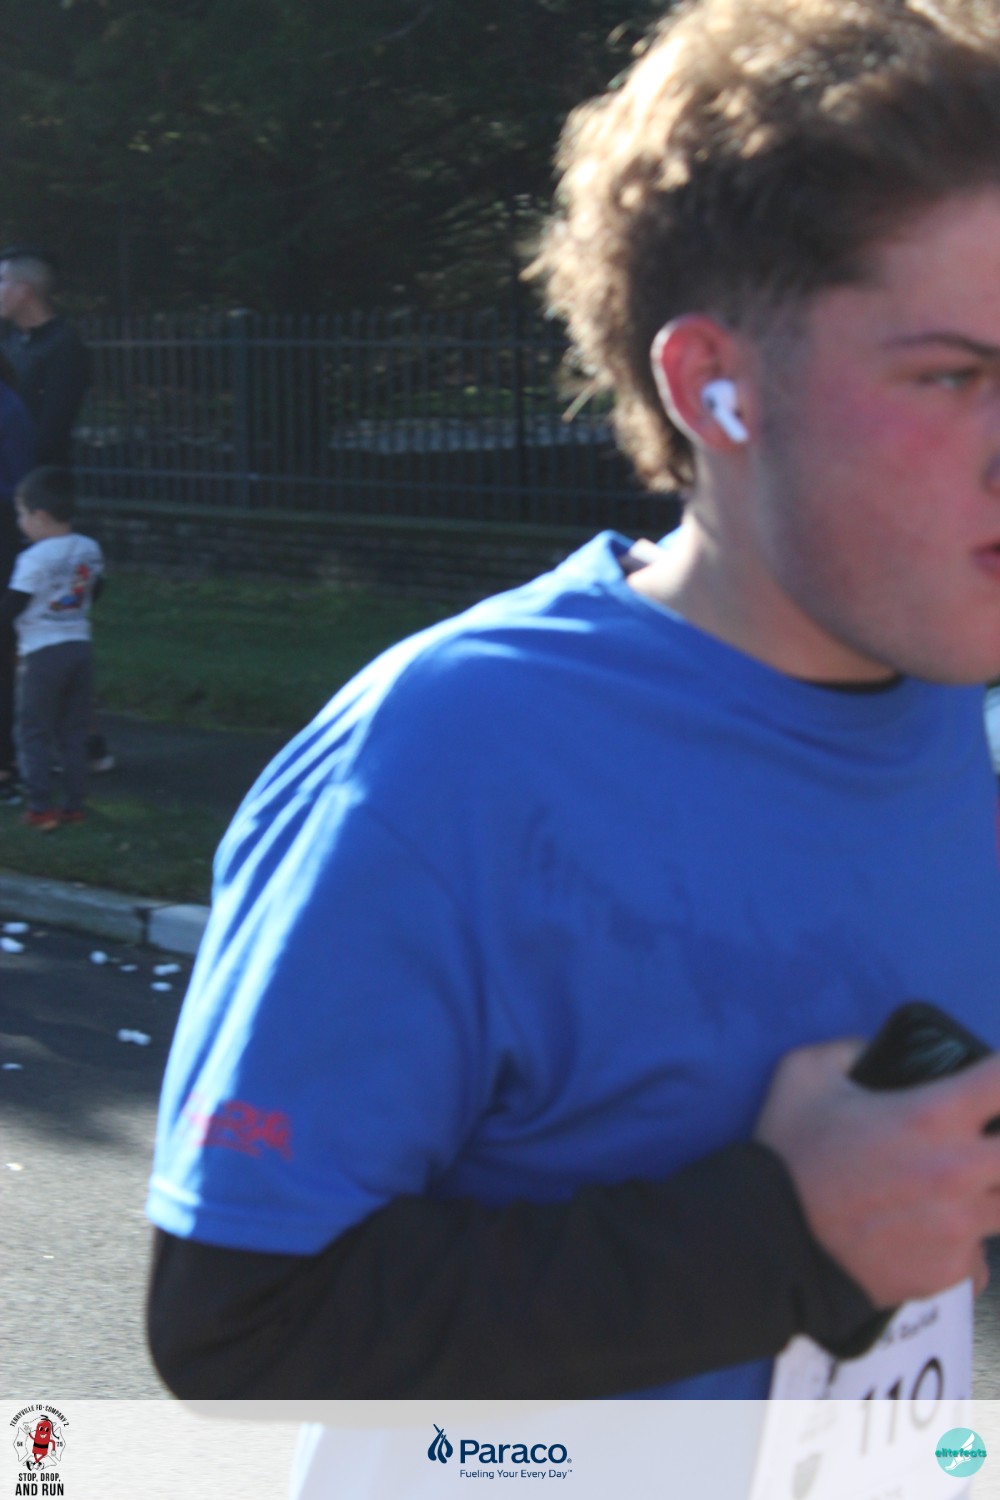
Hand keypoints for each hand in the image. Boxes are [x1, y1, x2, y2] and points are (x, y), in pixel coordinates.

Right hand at [755, 1039, 999, 1305]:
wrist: (772, 1242)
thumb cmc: (790, 1154)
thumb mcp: (804, 1073)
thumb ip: (850, 1050)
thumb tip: (874, 1052)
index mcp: (932, 1115)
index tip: (990, 1081)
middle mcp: (961, 1170)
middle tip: (975, 1141)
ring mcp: (962, 1228)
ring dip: (986, 1193)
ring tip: (944, 1191)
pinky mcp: (951, 1272)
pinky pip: (978, 1257)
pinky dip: (960, 1246)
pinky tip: (925, 1237)